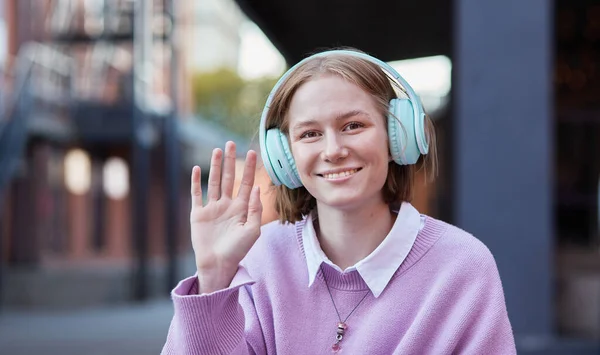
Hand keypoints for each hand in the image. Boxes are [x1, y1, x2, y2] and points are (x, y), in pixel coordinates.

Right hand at [190, 141, 262, 293]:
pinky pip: (197, 194)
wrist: (218, 264)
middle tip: (231, 143)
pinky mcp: (198, 214)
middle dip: (231, 161)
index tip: (253, 152)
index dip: (250, 168)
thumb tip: (257, 188)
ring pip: (214, 182)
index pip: (247, 183)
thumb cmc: (238, 250)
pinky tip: (198, 168)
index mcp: (241, 208)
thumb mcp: (252, 230)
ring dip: (215, 166)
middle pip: (229, 178)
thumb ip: (255, 209)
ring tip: (217, 150)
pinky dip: (196, 181)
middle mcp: (227, 205)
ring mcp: (212, 208)